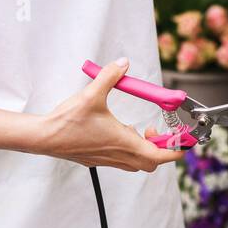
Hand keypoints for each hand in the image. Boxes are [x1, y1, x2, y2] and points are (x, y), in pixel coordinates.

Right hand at [38, 58, 187, 170]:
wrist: (44, 137)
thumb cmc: (67, 122)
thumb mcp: (91, 94)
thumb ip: (110, 76)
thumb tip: (123, 64)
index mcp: (124, 143)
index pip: (161, 155)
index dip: (176, 148)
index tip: (183, 138)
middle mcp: (119, 155)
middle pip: (152, 162)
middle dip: (161, 148)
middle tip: (157, 130)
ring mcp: (108, 160)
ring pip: (137, 163)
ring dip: (145, 150)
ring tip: (139, 130)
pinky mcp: (98, 159)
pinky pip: (123, 160)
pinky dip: (130, 149)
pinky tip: (120, 131)